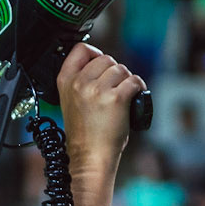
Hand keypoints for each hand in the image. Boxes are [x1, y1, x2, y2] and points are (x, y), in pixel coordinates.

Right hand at [56, 43, 144, 170]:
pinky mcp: (116, 98)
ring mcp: (97, 90)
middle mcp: (80, 83)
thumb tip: (102, 65)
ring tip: (123, 97)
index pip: (80, 49)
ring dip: (126, 81)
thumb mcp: (72, 101)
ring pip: (122, 69)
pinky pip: (134, 81)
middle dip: (114, 72)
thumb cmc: (84, 134)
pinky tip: (133, 99)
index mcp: (66, 81)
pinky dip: (138, 88)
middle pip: (106, 58)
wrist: (90, 156)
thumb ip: (81, 80)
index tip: (100, 64)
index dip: (94, 53)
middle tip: (114, 89)